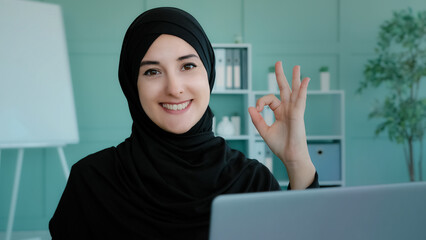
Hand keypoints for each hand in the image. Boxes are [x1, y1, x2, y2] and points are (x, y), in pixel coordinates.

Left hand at [248, 61, 315, 188]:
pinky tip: (306, 80)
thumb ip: (257, 119)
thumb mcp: (264, 131)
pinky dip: (303, 89)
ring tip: (297, 67)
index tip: (257, 109)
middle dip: (281, 76)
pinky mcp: (298, 114)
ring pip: (294, 91)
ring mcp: (294, 111)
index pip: (269, 99)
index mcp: (280, 112)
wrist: (290, 156)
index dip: (261, 101)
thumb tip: (251, 107)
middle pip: (284, 89)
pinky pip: (300, 99)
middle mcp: (288, 109)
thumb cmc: (280, 146)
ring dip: (295, 78)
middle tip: (279, 63)